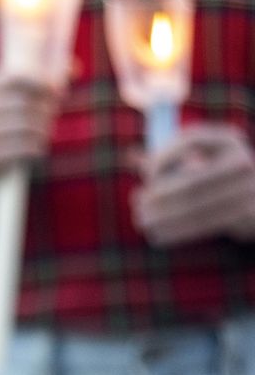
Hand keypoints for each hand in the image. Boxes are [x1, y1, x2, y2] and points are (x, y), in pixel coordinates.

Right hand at [0, 67, 59, 193]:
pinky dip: (35, 148)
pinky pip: (21, 149)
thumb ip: (42, 80)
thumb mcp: (14, 97)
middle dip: (45, 110)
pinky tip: (36, 148)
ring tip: (44, 132)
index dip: (41, 82)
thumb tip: (74, 67)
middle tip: (51, 114)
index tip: (55, 90)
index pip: (16, 77)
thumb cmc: (3, 122)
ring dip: (42, 130)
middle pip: (24, 104)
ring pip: (25, 127)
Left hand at [131, 123, 254, 245]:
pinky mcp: (247, 215)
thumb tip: (131, 155)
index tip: (145, 173)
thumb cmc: (216, 176)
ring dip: (164, 216)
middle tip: (136, 202)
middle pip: (191, 180)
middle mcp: (242, 161)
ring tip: (142, 220)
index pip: (190, 141)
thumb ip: (168, 157)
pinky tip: (158, 234)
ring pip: (196, 206)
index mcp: (228, 140)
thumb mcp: (198, 158)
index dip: (163, 156)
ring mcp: (249, 188)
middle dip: (159, 194)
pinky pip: (206, 224)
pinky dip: (178, 230)